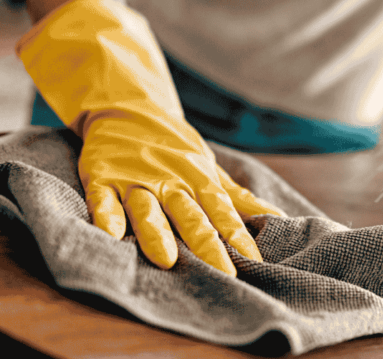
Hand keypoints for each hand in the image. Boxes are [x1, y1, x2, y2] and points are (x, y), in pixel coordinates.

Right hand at [17, 0, 282, 272]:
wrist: (128, 107)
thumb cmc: (175, 148)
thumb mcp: (209, 169)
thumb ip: (238, 198)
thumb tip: (278, 217)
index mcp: (197, 179)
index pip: (222, 210)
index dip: (238, 236)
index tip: (255, 262)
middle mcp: (169, 181)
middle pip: (190, 216)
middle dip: (206, 245)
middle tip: (222, 274)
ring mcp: (135, 179)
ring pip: (147, 209)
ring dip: (157, 233)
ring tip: (167, 259)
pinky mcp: (103, 177)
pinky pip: (104, 199)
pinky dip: (106, 215)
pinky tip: (110, 235)